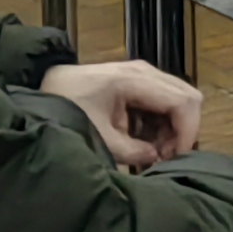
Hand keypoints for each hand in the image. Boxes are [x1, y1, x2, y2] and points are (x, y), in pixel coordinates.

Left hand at [46, 59, 202, 168]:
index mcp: (136, 80)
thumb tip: (156, 158)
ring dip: (172, 129)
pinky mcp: (137, 83)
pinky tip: (144, 142)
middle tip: (164, 157)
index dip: (186, 134)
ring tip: (152, 153)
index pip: (183, 102)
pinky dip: (161, 124)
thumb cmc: (67, 108)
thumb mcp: (98, 137)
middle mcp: (145, 72)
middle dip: (182, 131)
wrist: (45, 87)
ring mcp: (142, 75)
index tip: (174, 159)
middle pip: (187, 97)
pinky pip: (164, 102)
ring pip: (178, 100)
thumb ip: (132, 151)